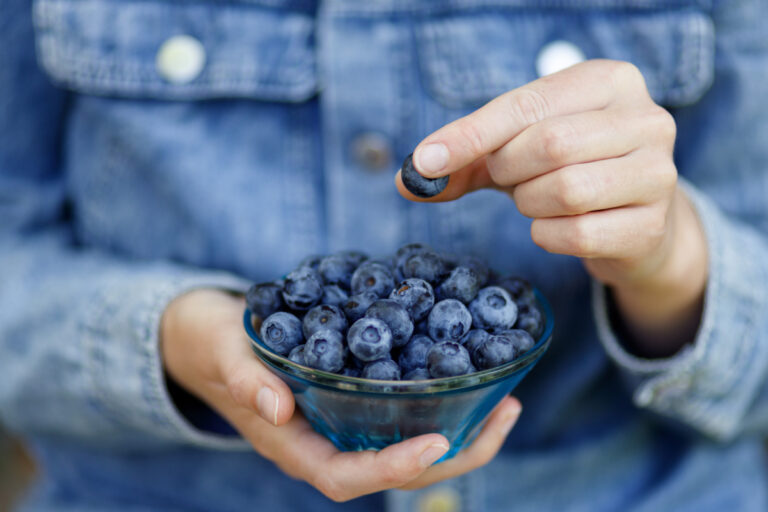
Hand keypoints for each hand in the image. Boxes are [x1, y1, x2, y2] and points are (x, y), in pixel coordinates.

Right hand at [161, 289, 521, 500]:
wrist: (211, 338)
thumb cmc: (215, 345)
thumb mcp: (223, 354)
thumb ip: (244, 379)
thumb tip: (275, 404)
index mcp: (293, 446)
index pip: (349, 477)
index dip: (394, 468)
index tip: (438, 443)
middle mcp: (325, 445)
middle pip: (396, 473)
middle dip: (454, 455)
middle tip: (504, 415)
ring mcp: (342, 428)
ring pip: (408, 450)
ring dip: (461, 434)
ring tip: (506, 404)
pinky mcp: (354, 405)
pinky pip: (403, 418)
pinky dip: (441, 407)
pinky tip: (470, 381)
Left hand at [397, 59, 706, 353]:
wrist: (635, 222)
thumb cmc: (568, 172)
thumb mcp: (518, 152)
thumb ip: (466, 160)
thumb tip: (406, 181)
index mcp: (609, 81)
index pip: (527, 105)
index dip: (471, 135)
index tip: (426, 161)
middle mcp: (647, 119)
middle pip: (550, 145)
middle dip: (509, 171)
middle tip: (507, 180)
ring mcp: (659, 173)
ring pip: (566, 190)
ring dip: (529, 203)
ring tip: (535, 199)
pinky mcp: (653, 225)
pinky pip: (578, 234)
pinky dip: (548, 235)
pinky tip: (555, 227)